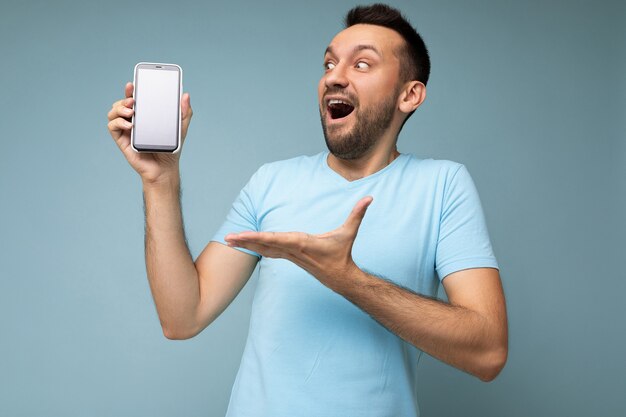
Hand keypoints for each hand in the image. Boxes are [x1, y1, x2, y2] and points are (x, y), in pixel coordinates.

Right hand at [106, 82, 192, 184]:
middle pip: (121, 103)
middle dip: (124, 98)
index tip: (132, 84)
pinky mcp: (122, 140)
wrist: (165, 168)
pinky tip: (129, 124)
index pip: (134, 99)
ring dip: (119, 108)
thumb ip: (184, 112)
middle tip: (133, 100)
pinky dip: (118, 122)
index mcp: (145, 115)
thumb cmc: (171, 149)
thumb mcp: (181, 128)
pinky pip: (112, 127)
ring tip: (131, 112)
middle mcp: (133, 120)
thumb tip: (186, 95)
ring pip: (113, 112)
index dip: (131, 90)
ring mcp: (126, 130)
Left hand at [224, 196, 373, 284]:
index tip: (243, 236)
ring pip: (263, 249)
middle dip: (245, 241)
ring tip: (229, 240)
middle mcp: (292, 250)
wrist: (340, 278)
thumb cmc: (342, 254)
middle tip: (227, 238)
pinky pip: (268, 251)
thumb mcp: (350, 233)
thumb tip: (370, 198)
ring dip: (246, 244)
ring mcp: (290, 255)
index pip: (277, 238)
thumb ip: (358, 214)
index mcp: (302, 243)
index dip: (258, 236)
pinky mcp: (290, 257)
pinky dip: (255, 247)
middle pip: (264, 244)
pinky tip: (245, 244)